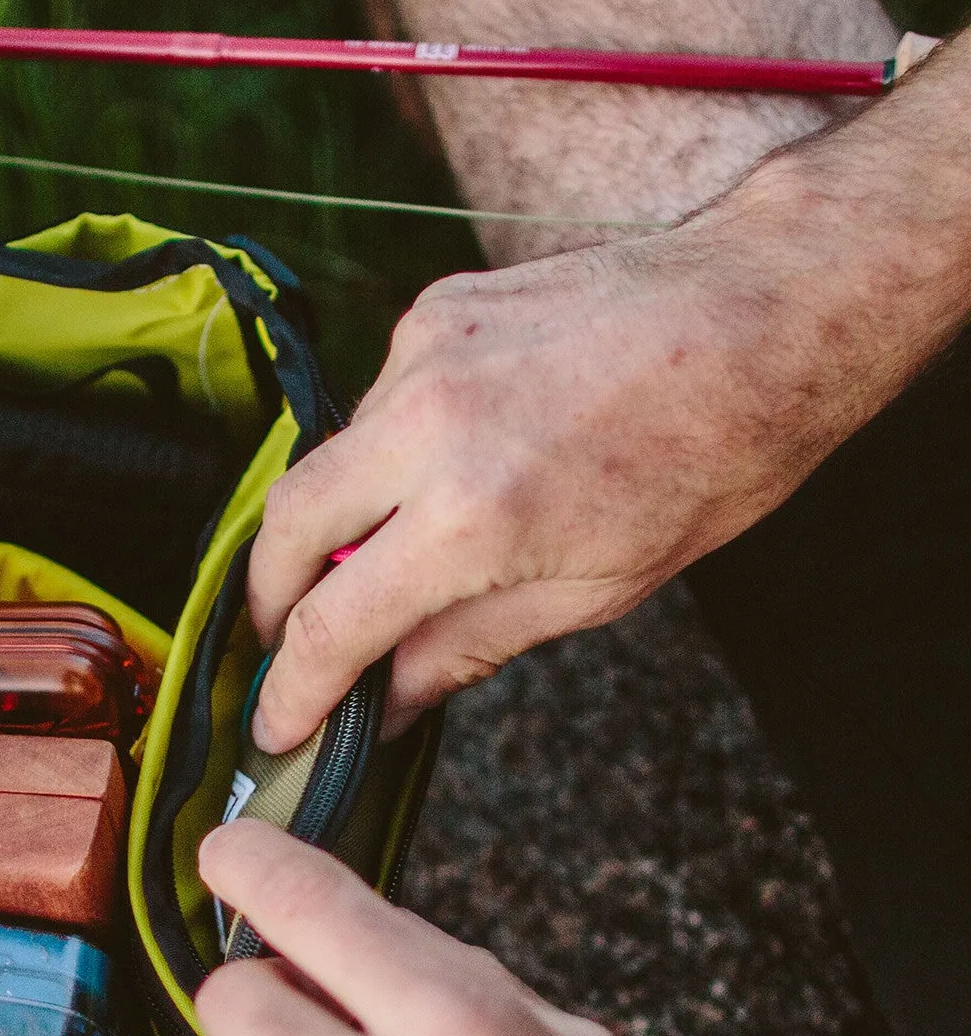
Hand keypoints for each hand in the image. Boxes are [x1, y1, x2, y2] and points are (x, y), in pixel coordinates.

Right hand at [246, 196, 832, 752]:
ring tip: (398, 548)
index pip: (331, 625)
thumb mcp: (596, 592)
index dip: (292, 689)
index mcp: (473, 518)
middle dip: (269, 598)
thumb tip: (390, 702)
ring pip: (327, 460)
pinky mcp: (434, 313)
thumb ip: (468, 647)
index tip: (276, 723)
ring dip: (341, 518)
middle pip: (286, 529)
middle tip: (286, 641)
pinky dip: (388, 451)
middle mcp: (428, 429)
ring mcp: (423, 358)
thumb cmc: (709, 459)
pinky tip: (448, 463)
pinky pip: (374, 402)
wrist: (766, 312)